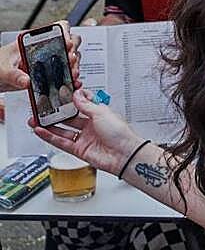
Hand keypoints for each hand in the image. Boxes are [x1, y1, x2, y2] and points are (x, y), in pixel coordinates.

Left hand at [0, 22, 80, 92]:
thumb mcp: (3, 69)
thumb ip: (14, 75)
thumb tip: (27, 81)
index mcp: (34, 41)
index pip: (57, 28)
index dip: (66, 33)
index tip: (67, 44)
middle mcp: (46, 49)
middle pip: (70, 43)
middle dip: (73, 52)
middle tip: (70, 61)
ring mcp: (49, 61)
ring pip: (71, 58)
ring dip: (74, 66)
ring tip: (71, 74)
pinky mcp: (50, 74)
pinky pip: (66, 74)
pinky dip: (72, 79)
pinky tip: (73, 82)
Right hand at [30, 89, 145, 175]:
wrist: (124, 154)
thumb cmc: (120, 133)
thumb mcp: (102, 113)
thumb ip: (86, 105)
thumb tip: (77, 94)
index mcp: (99, 114)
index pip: (81, 105)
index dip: (70, 101)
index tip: (57, 96)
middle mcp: (91, 126)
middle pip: (69, 119)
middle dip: (55, 114)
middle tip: (42, 109)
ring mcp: (84, 138)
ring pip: (62, 131)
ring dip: (49, 126)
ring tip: (35, 120)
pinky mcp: (79, 150)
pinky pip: (61, 142)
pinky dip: (50, 137)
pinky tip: (40, 131)